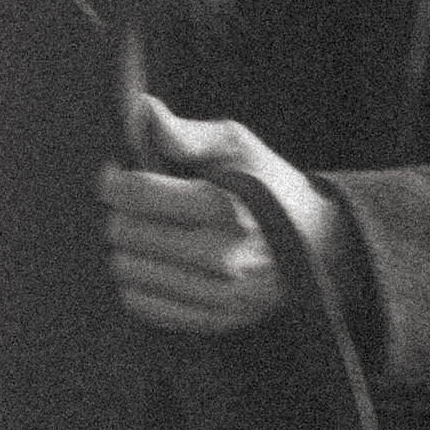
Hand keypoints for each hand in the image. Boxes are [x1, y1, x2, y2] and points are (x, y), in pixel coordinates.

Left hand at [98, 95, 341, 335]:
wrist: (317, 241)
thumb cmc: (266, 183)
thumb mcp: (236, 144)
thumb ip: (186, 133)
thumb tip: (143, 109)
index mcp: (225, 204)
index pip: (136, 194)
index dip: (112, 180)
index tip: (115, 173)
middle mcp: (221, 255)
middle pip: (125, 233)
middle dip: (119, 212)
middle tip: (134, 203)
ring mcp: (218, 294)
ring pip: (127, 271)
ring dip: (126, 248)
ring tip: (147, 232)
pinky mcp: (215, 320)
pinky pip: (142, 305)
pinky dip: (136, 282)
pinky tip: (153, 263)